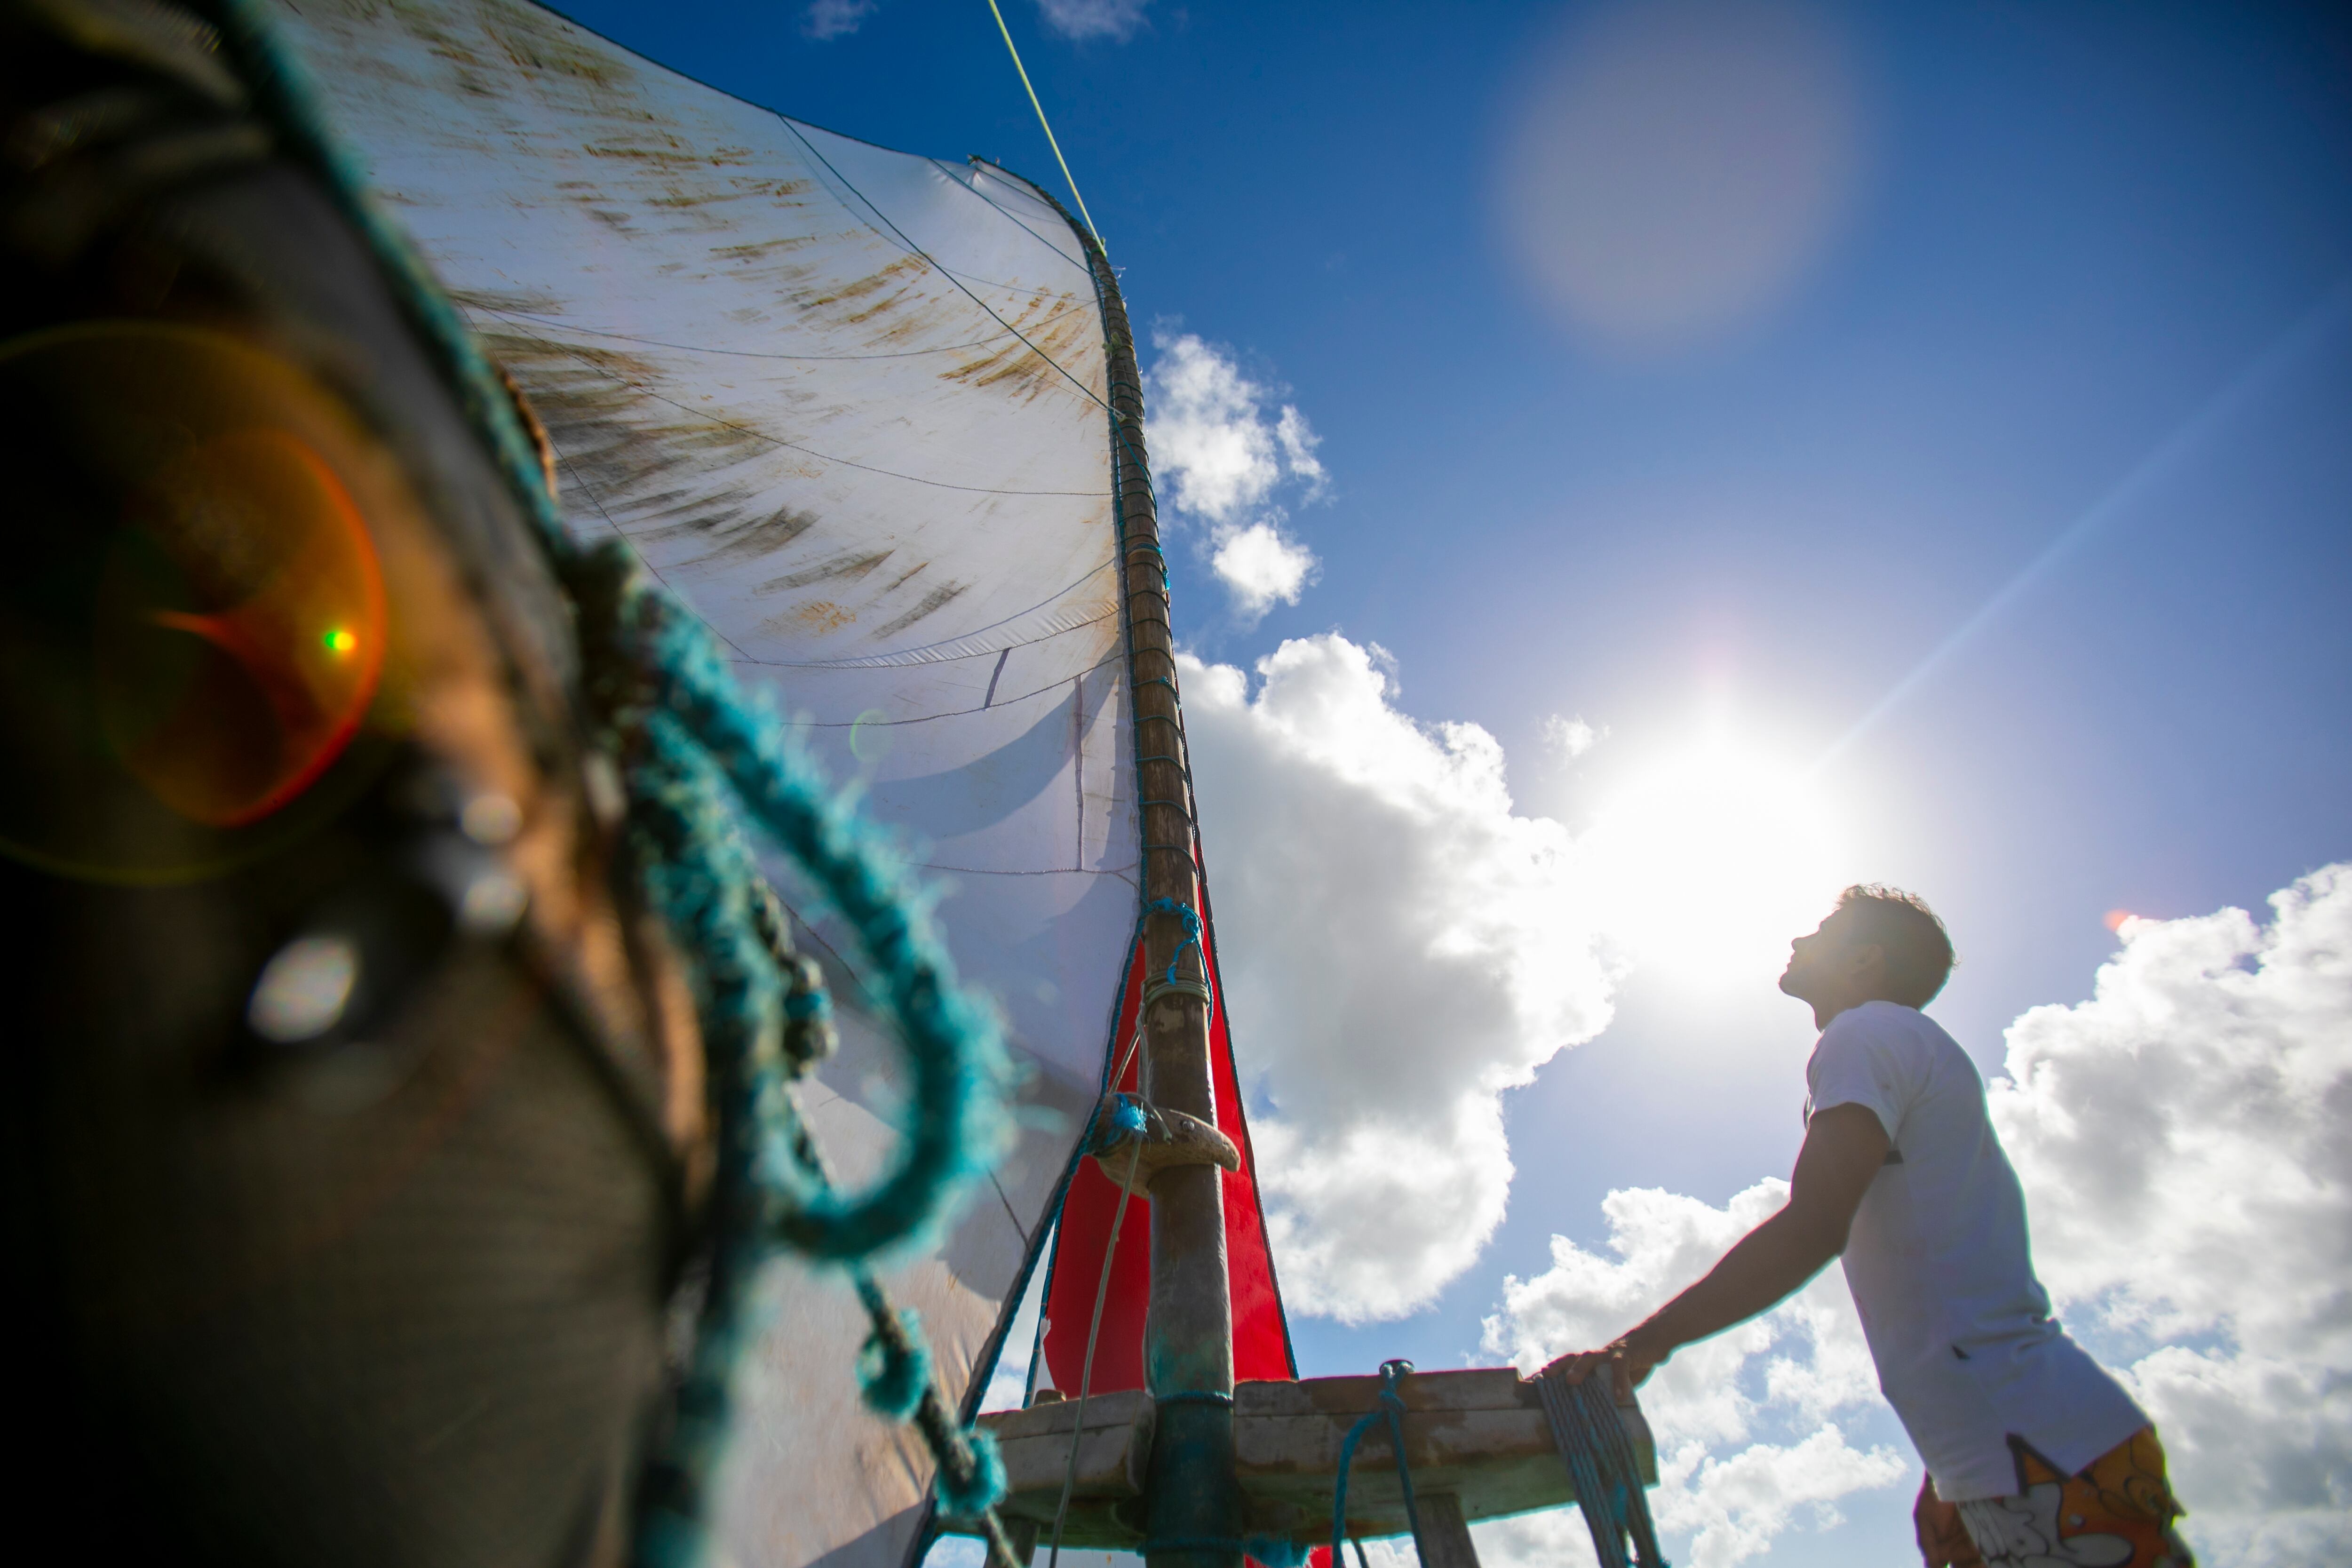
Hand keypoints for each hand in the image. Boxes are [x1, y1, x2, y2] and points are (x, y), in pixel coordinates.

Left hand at [1532, 1331, 1664, 1402]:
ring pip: (1590, 1356)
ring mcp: (1610, 1353)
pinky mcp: (1628, 1354)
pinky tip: (1619, 1396)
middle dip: (1556, 1368)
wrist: (1653, 1342)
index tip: (1529, 1384)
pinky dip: (1619, 1380)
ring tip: (1571, 1382)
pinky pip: (1620, 1366)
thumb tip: (1592, 1423)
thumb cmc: (1630, 1367)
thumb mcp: (1613, 1381)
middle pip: (1571, 1358)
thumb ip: (1602, 1395)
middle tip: (1543, 1378)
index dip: (1548, 1374)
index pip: (1565, 1366)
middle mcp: (1595, 1357)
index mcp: (1590, 1364)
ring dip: (1579, 1368)